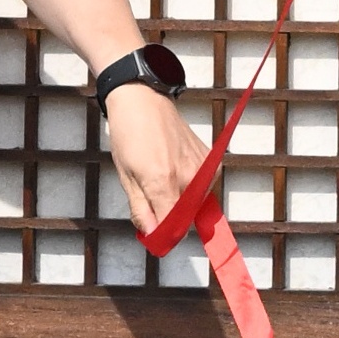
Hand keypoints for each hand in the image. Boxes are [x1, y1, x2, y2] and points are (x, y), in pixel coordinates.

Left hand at [105, 83, 209, 239]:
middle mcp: (189, 177)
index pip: (173, 228)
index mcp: (163, 182)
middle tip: (151, 205)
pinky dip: (191, 188)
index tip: (154, 237)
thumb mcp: (126, 176)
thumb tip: (151, 235)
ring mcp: (204, 168)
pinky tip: (175, 170)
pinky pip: (204, 188)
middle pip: (185, 219)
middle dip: (169, 220)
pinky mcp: (211, 161)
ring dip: (181, 204)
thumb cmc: (129, 135)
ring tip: (161, 181)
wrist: (143, 100)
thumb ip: (141, 210)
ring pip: (196, 205)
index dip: (162, 237)